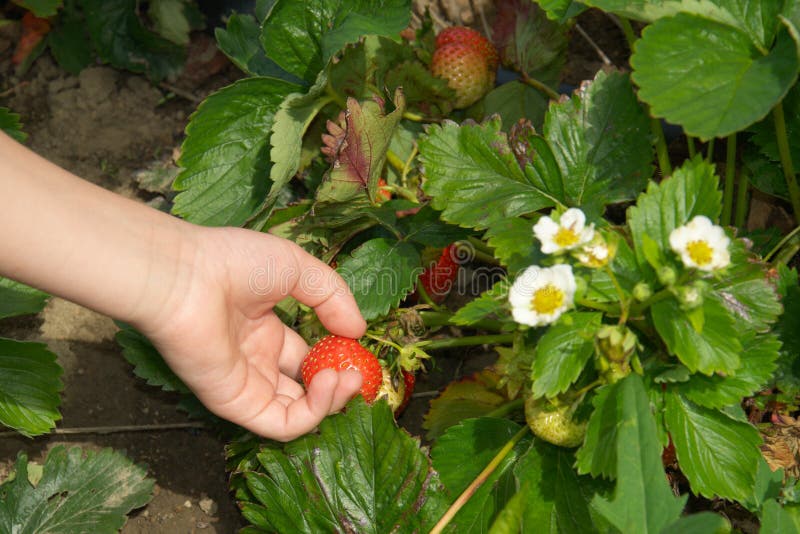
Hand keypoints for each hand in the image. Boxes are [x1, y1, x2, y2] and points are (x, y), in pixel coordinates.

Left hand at [136, 226, 366, 440]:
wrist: (185, 274)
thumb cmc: (232, 262)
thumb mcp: (297, 267)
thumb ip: (332, 297)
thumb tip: (358, 331)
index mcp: (263, 329)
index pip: (306, 355)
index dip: (335, 357)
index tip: (357, 348)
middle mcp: (255, 360)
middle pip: (305, 387)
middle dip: (338, 383)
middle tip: (358, 372)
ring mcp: (245, 383)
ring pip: (298, 411)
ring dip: (331, 400)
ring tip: (349, 378)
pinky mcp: (235, 403)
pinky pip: (281, 424)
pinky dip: (313, 413)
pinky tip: (328, 383)